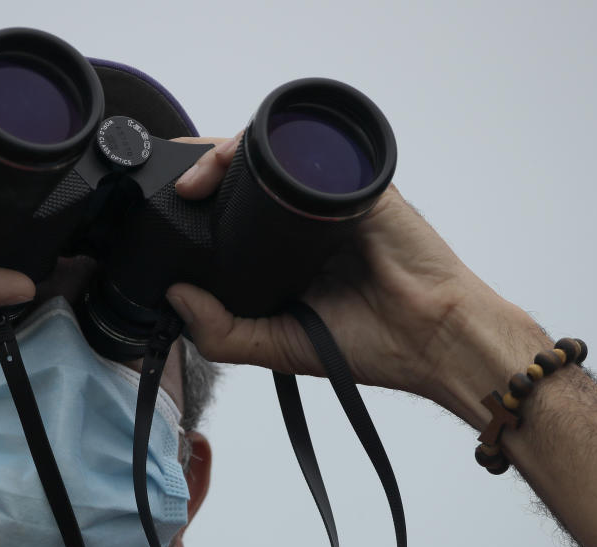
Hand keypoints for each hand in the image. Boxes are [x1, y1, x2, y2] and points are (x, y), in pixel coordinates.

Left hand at [167, 134, 533, 406]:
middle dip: (202, 175)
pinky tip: (235, 167)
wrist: (433, 337)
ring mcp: (327, 198)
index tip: (163, 214)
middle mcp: (301, 222)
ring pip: (266, 157)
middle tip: (176, 192)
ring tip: (196, 182)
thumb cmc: (370, 343)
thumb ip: (222, 331)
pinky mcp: (353, 184)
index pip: (230, 217)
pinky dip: (264, 150)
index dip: (196, 210)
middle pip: (243, 178)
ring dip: (224, 158)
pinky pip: (304, 153)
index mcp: (283, 254)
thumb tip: (175, 295)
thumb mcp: (276, 346)